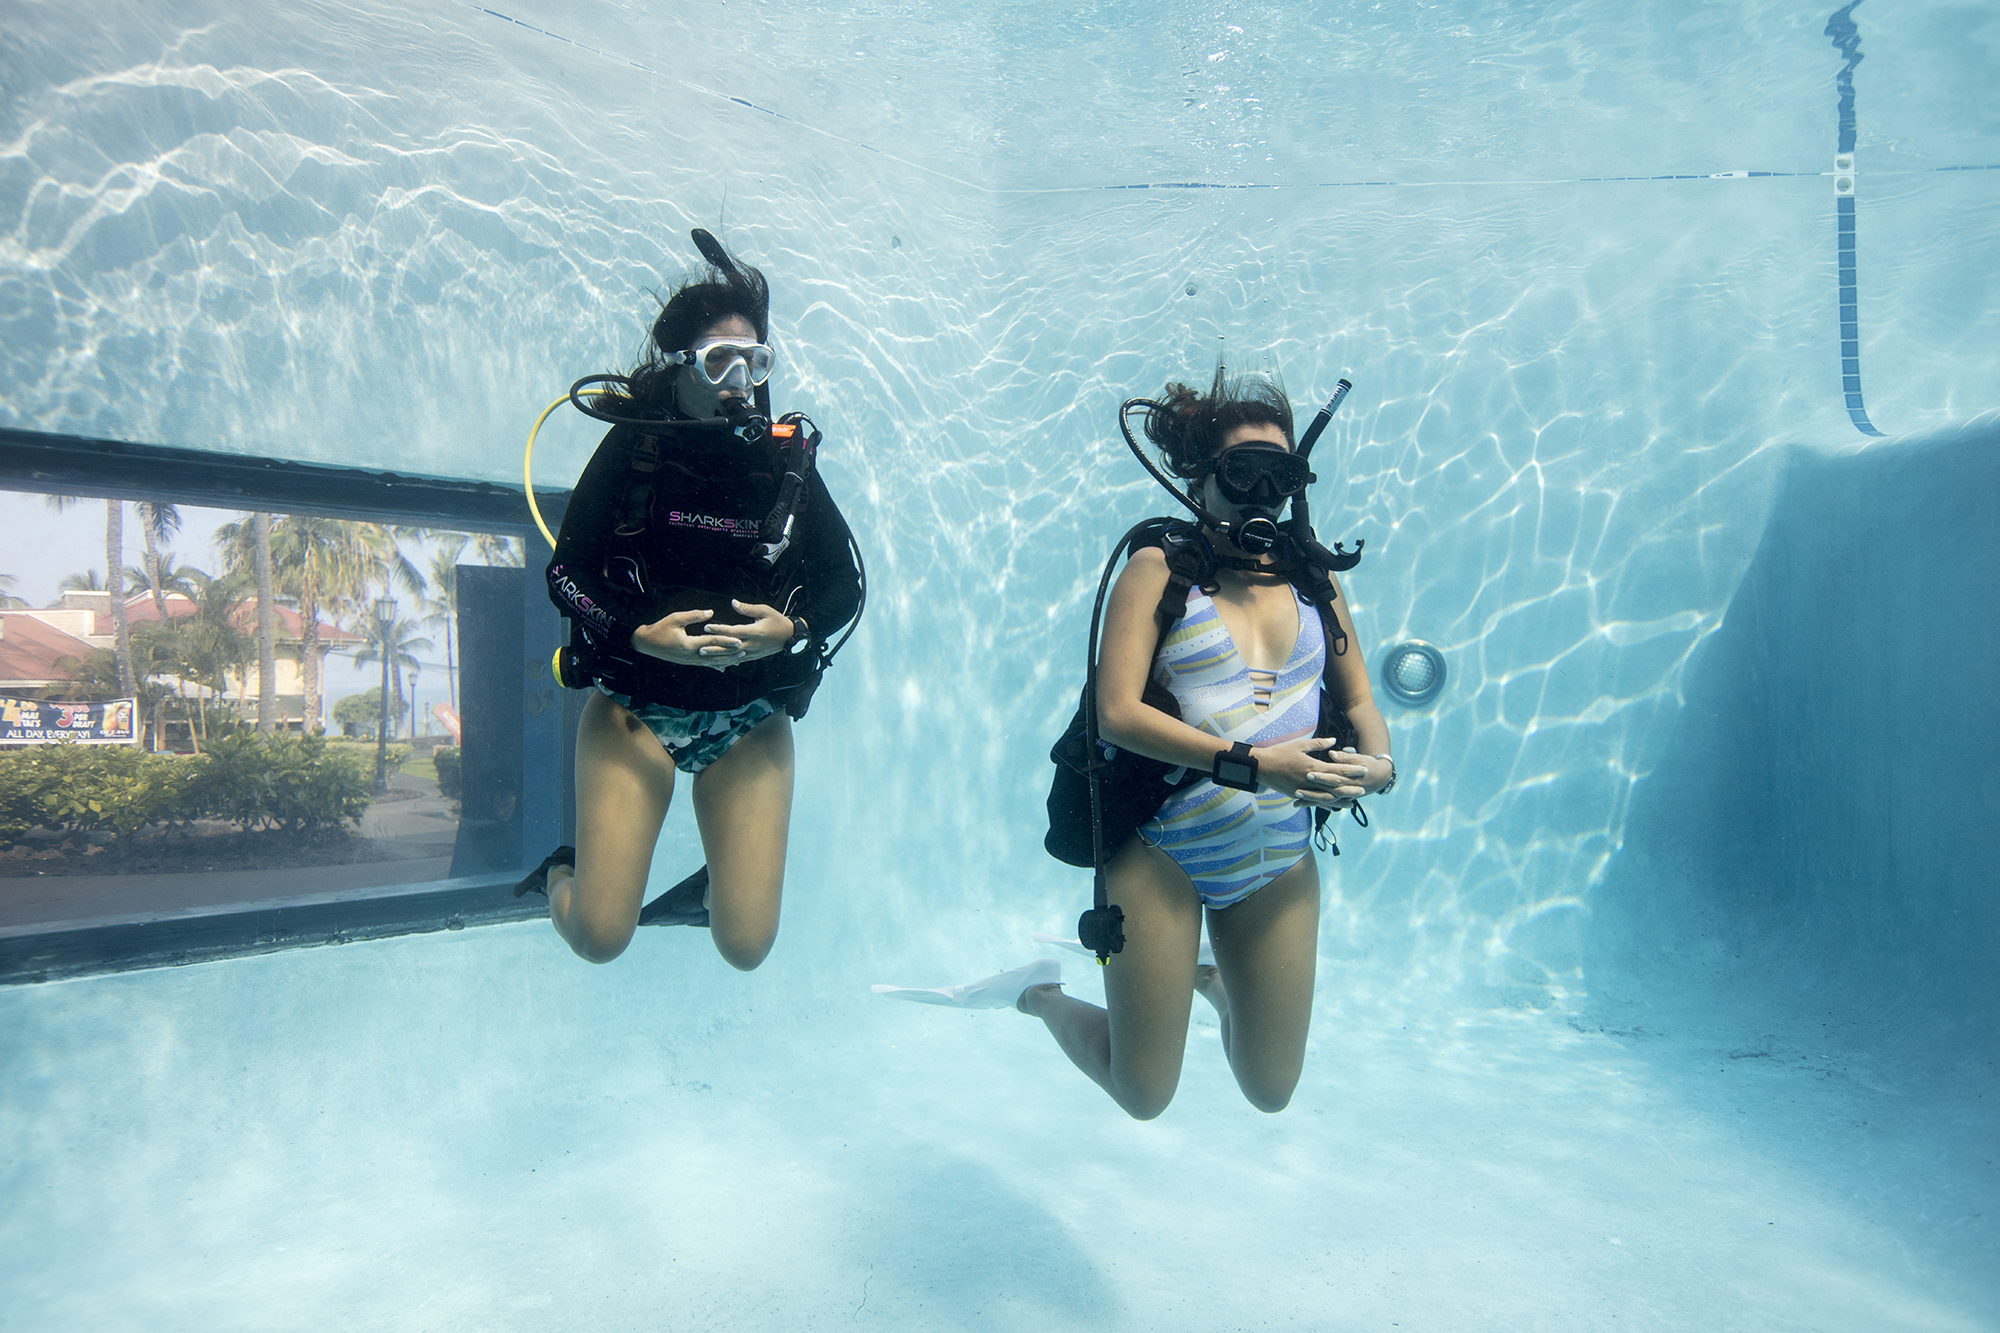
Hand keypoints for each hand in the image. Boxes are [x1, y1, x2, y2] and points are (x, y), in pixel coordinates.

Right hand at [630, 608, 746, 670]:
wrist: (644, 643)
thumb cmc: (659, 629)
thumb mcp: (675, 618)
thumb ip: (693, 615)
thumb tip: (710, 612)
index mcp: (688, 645)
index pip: (711, 643)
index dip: (726, 641)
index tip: (738, 640)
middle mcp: (690, 656)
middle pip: (714, 655)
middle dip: (730, 653)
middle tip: (744, 651)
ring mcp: (688, 661)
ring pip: (711, 662)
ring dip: (725, 660)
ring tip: (738, 659)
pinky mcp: (687, 662)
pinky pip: (704, 664)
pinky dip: (715, 664)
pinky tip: (723, 666)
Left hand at [706, 600, 794, 666]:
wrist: (790, 637)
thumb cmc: (777, 621)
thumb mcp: (765, 610)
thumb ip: (748, 608)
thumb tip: (733, 603)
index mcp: (754, 632)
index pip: (733, 631)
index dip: (719, 629)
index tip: (707, 627)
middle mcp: (752, 644)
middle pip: (729, 647)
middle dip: (714, 647)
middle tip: (699, 647)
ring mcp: (752, 652)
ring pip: (731, 656)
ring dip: (716, 656)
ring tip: (704, 656)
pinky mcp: (752, 657)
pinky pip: (737, 660)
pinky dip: (726, 661)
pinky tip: (716, 662)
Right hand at [1248, 735, 1369, 807]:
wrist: (1260, 766)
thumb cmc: (1279, 752)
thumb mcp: (1299, 744)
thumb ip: (1318, 744)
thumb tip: (1334, 742)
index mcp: (1312, 767)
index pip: (1337, 769)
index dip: (1352, 770)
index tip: (1364, 769)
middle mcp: (1310, 781)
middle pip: (1335, 786)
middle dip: (1350, 788)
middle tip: (1364, 789)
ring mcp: (1303, 790)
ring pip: (1326, 798)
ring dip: (1340, 800)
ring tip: (1352, 802)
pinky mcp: (1297, 795)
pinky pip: (1314, 802)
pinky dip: (1325, 805)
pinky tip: (1333, 806)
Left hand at [1297, 746, 1391, 807]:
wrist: (1381, 777)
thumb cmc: (1368, 764)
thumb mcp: (1359, 758)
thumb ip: (1344, 757)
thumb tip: (1331, 753)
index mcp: (1351, 777)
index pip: (1334, 777)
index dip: (1322, 776)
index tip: (1308, 773)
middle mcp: (1347, 789)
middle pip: (1328, 792)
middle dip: (1312, 793)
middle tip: (1297, 791)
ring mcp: (1344, 796)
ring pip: (1325, 801)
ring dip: (1311, 801)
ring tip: (1295, 801)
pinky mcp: (1341, 799)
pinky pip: (1327, 803)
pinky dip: (1314, 804)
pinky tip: (1300, 805)